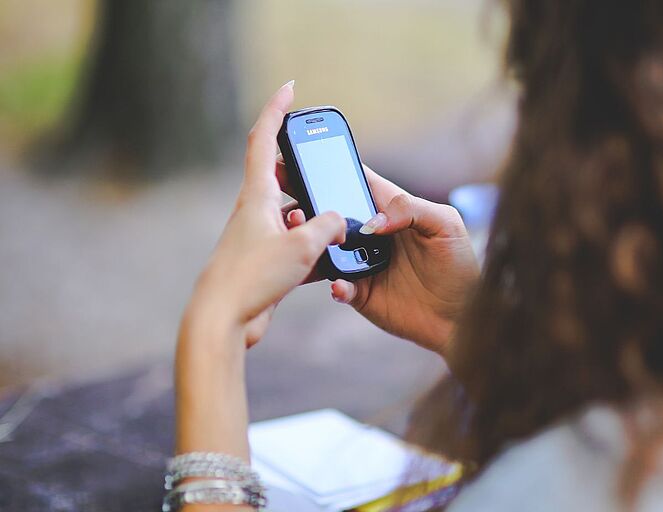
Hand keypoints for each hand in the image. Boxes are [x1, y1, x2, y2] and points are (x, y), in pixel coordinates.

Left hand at [175, 81, 345, 464]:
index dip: (277, 110)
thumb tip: (338, 220)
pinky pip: (294, 241)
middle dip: (305, 170)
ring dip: (314, 216)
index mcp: (257, 196)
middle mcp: (254, 210)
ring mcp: (258, 235)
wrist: (223, 319)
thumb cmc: (253, 277)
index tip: (289, 88)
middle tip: (325, 168)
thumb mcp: (302, 246)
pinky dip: (312, 244)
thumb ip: (328, 225)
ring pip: (293, 213)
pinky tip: (327, 259)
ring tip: (335, 229)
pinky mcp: (264, 259)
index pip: (264, 139)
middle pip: (282, 175)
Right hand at [279, 162, 479, 355]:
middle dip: (306, 204)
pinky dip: (335, 284)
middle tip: (289, 202)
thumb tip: (372, 222)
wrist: (462, 317)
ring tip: (306, 238)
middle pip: (330, 213)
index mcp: (389, 209)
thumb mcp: (446, 225)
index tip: (303, 158)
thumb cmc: (459, 266)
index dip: (329, 167)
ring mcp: (361, 263)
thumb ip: (412, 209)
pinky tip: (340, 284)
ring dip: (312, 243)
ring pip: (325, 249)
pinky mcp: (360, 292)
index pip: (355, 180)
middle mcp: (370, 234)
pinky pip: (338, 286)